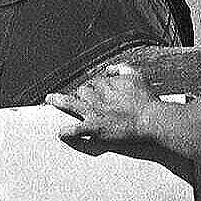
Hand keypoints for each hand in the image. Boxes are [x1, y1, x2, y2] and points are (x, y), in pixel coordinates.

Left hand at [44, 63, 159, 146]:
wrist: (150, 120)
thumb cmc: (147, 100)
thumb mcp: (137, 76)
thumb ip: (122, 68)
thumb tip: (109, 68)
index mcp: (107, 83)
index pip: (95, 81)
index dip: (95, 87)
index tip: (96, 91)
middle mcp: (97, 95)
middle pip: (82, 90)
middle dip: (82, 94)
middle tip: (83, 100)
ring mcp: (94, 112)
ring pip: (71, 103)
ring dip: (60, 102)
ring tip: (50, 100)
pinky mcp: (94, 127)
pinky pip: (76, 129)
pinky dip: (67, 131)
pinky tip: (61, 133)